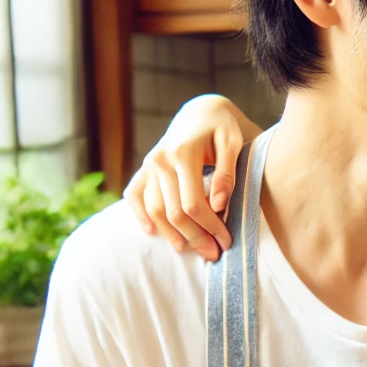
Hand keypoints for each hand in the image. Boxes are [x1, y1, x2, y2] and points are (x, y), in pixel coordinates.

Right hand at [124, 94, 248, 260]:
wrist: (200, 112)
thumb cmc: (222, 128)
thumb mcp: (232, 143)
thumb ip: (226, 173)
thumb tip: (217, 204)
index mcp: (182, 153)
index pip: (193, 203)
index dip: (210, 227)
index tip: (226, 241)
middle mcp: (160, 160)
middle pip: (174, 212)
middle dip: (195, 237)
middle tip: (213, 254)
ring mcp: (149, 164)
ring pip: (154, 209)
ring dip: (170, 234)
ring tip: (188, 250)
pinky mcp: (144, 168)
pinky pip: (135, 195)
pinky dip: (139, 214)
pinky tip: (151, 232)